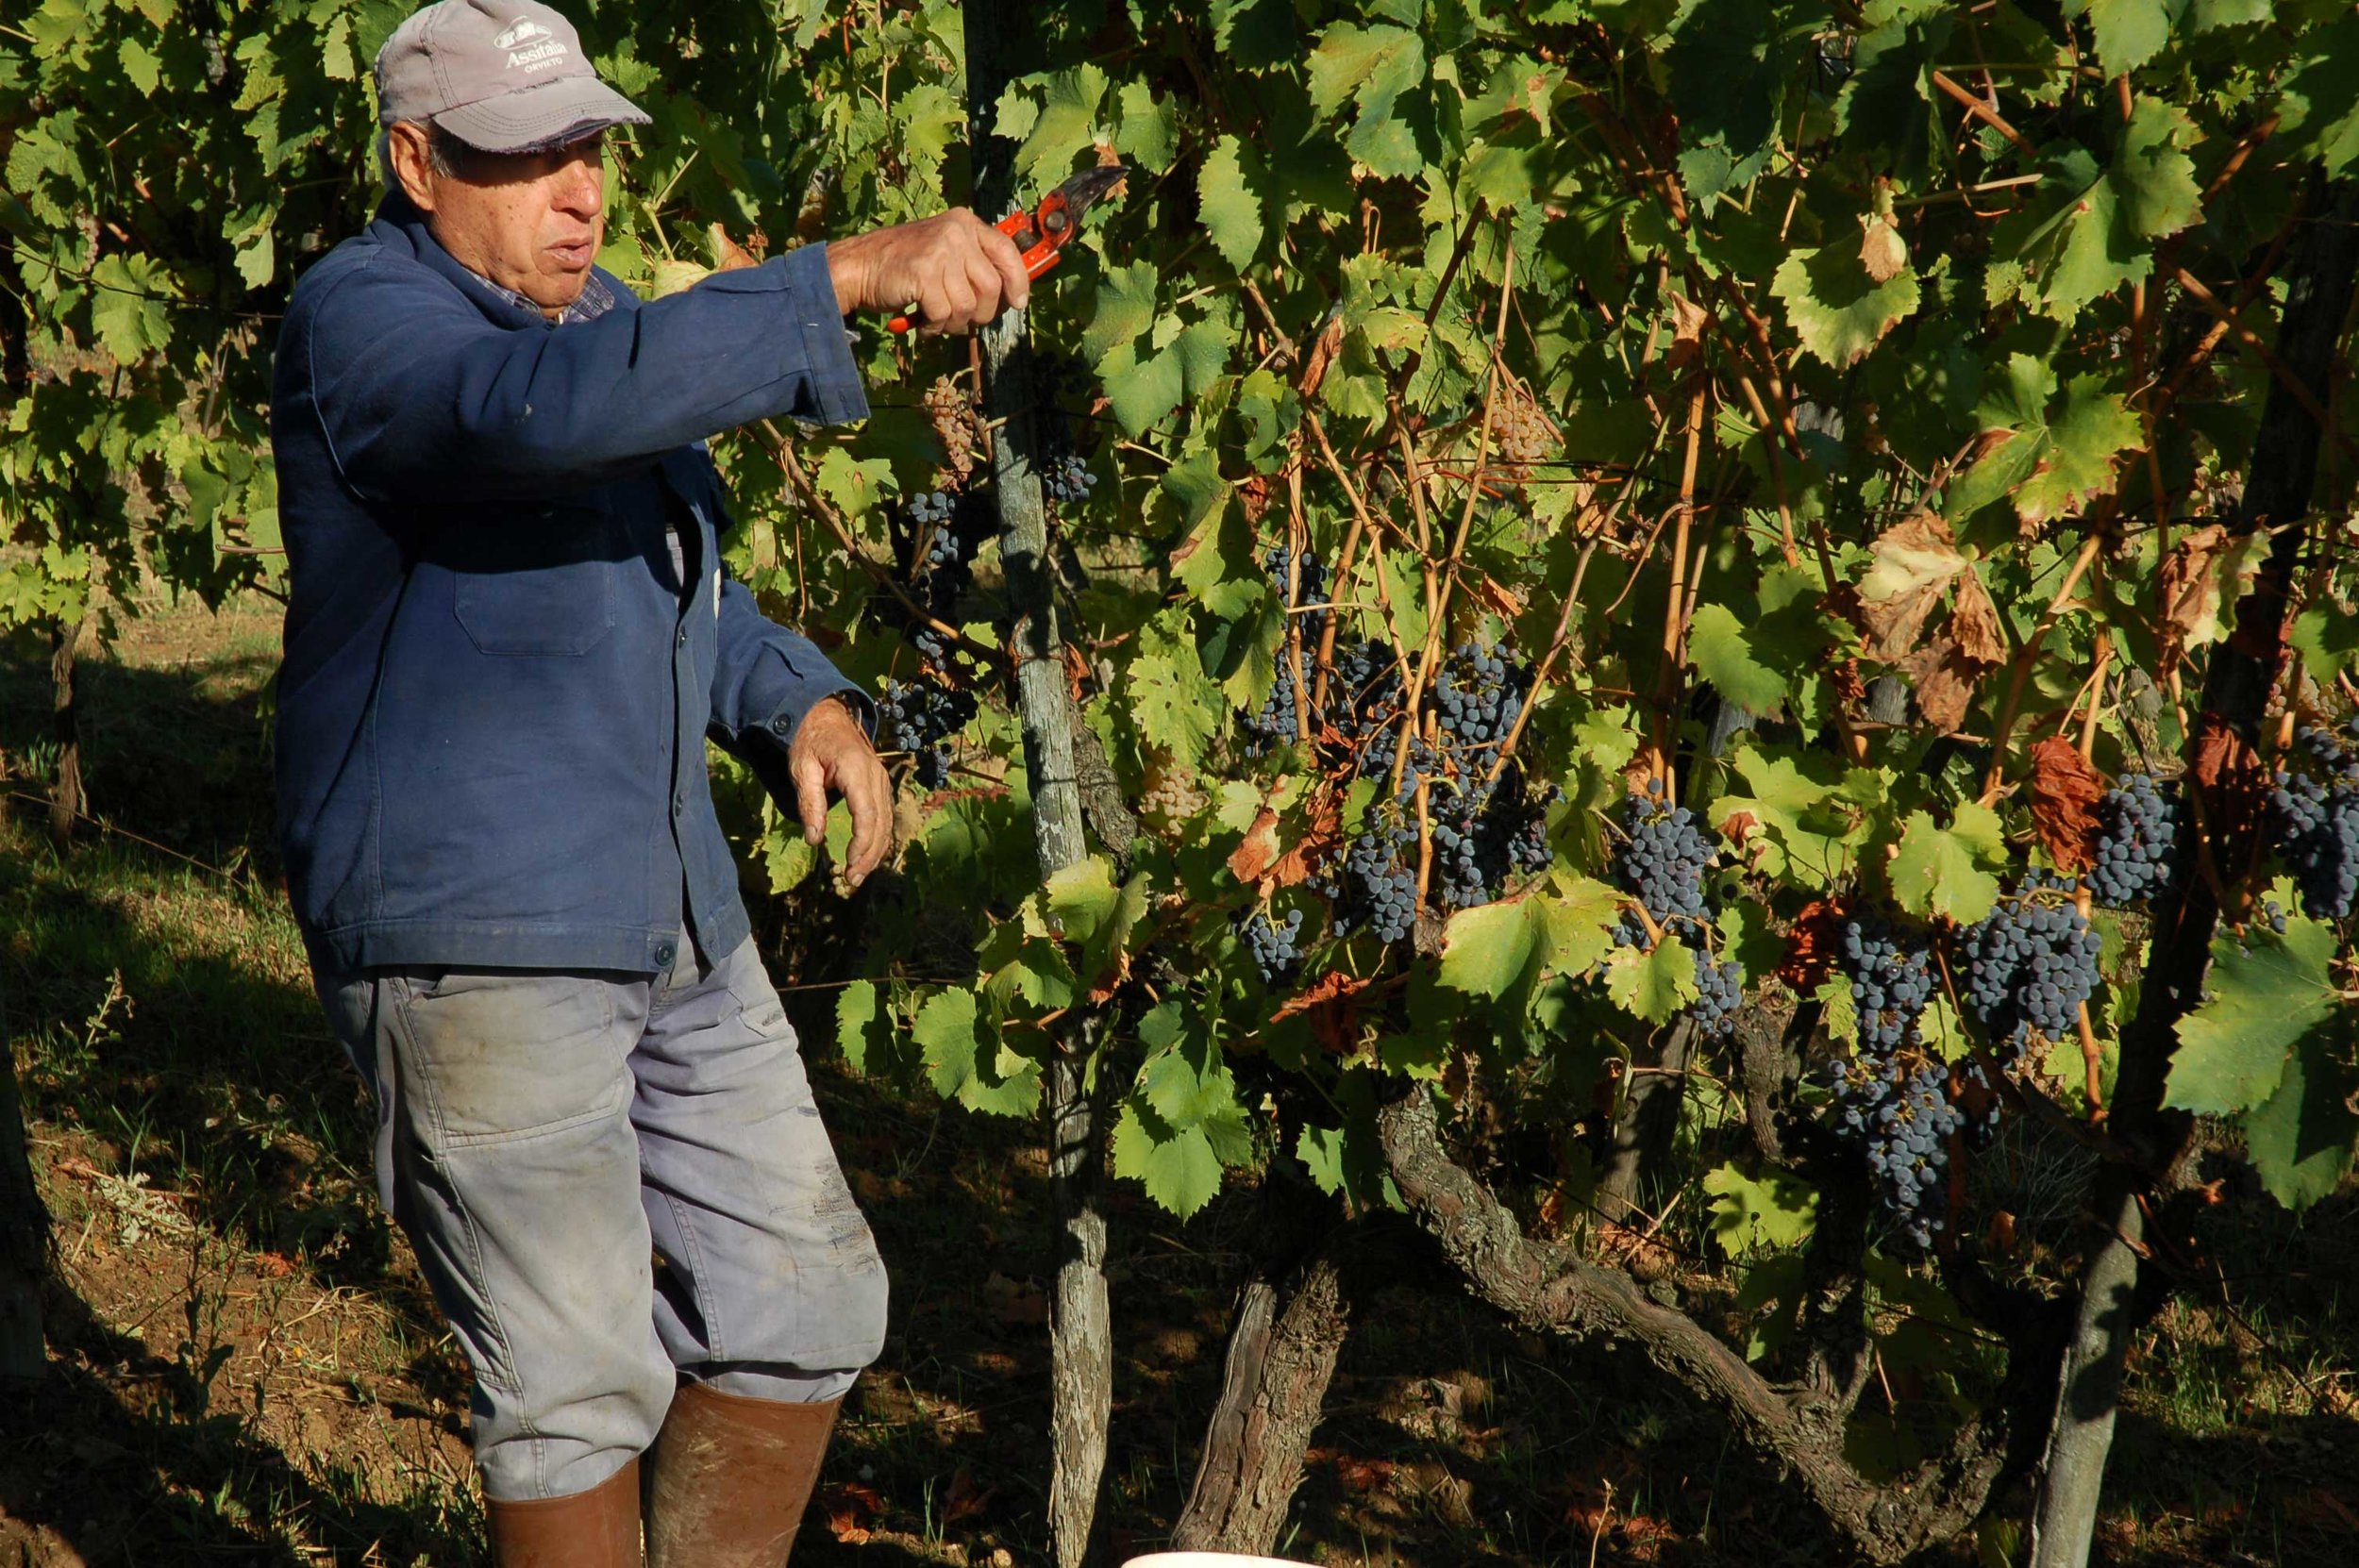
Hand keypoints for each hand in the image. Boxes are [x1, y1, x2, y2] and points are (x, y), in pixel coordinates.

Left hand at [787, 696, 892, 886]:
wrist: (825, 717)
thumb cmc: (810, 743)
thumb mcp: (801, 770)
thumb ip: (810, 803)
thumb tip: (814, 839)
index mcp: (855, 769)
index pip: (866, 812)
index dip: (862, 841)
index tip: (850, 863)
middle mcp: (875, 775)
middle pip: (880, 822)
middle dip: (869, 855)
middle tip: (852, 880)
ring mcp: (882, 780)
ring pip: (886, 822)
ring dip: (876, 852)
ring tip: (858, 875)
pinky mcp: (881, 786)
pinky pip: (885, 816)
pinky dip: (878, 839)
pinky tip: (867, 857)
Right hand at [826, 209, 1030, 332]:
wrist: (859, 266)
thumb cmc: (904, 265)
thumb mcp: (944, 251)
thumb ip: (974, 264)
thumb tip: (1012, 294)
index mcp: (964, 223)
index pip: (1006, 251)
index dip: (1018, 281)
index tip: (1019, 303)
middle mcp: (955, 231)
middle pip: (992, 287)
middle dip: (982, 313)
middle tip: (963, 318)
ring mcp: (939, 251)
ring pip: (969, 305)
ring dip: (954, 323)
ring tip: (937, 318)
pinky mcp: (923, 273)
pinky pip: (944, 314)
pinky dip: (934, 327)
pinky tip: (923, 321)